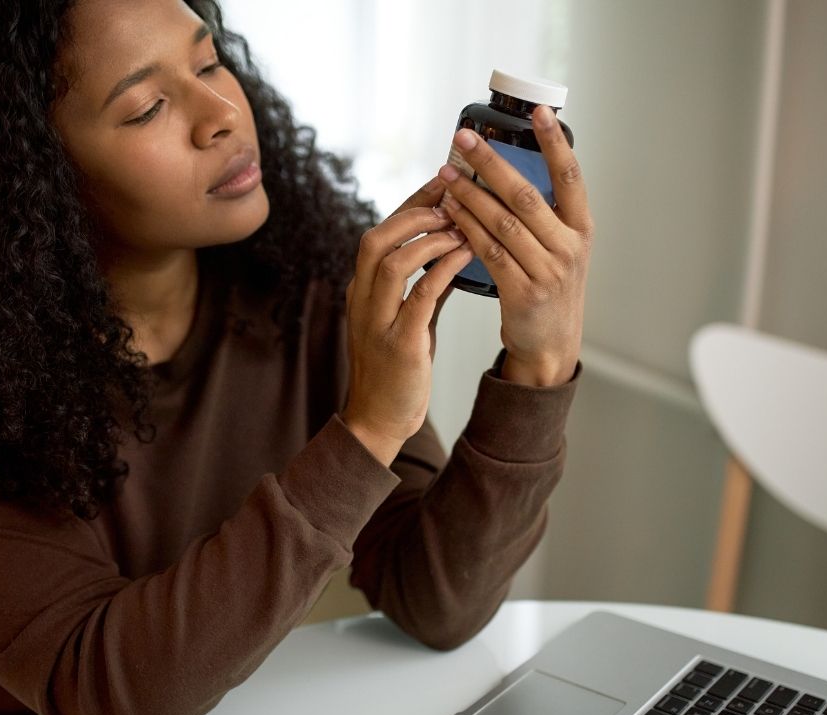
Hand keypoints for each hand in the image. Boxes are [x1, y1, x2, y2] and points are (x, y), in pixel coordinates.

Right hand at [340, 177, 472, 463]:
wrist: (380, 419)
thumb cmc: (396, 370)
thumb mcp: (408, 319)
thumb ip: (424, 285)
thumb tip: (453, 249)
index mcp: (361, 291)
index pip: (380, 233)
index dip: (411, 206)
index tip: (442, 184)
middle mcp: (362, 300)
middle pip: (377, 238)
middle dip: (415, 212)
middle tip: (452, 200)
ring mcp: (376, 321)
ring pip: (392, 261)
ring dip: (428, 238)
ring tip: (460, 226)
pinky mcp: (398, 343)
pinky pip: (419, 295)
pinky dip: (442, 269)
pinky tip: (465, 255)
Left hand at [439, 105, 593, 385]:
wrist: (550, 346)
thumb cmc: (550, 290)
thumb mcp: (560, 249)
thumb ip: (543, 215)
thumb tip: (506, 169)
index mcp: (581, 228)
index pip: (571, 176)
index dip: (555, 143)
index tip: (538, 111)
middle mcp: (569, 247)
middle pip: (526, 195)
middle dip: (491, 162)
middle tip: (464, 138)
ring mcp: (548, 271)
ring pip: (502, 222)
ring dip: (469, 194)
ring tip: (446, 174)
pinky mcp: (523, 293)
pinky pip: (489, 252)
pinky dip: (466, 228)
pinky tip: (450, 212)